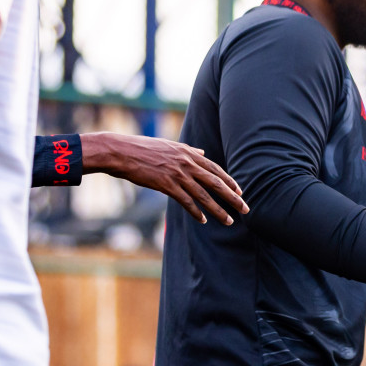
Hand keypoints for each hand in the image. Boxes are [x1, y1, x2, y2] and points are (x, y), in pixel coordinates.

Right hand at [80, 132, 247, 224]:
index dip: (229, 181)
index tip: (240, 192)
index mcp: (188, 153)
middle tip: (245, 209)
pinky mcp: (166, 184)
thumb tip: (202, 152)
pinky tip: (203, 220)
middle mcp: (187, 163)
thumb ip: (188, 150)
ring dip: (218, 209)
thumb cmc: (142, 148)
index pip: (215, 168)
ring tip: (229, 220)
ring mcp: (177, 174)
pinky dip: (196, 211)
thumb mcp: (169, 145)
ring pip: (204, 195)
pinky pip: (185, 201)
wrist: (121, 151)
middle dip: (232, 197)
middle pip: (215, 182)